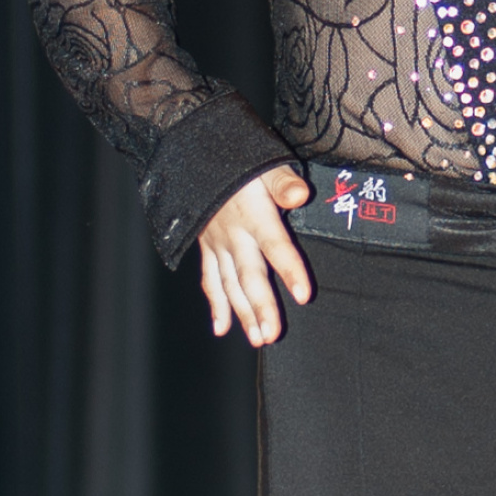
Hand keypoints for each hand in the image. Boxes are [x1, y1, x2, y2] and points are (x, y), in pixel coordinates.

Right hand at [197, 167, 313, 346]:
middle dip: (261, 307)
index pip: (276, 246)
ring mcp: (217, 245)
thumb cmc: (234, 161)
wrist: (192, 156)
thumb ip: (282, 181)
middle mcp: (234, 235)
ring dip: (242, 313)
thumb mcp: (262, 163)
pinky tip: (222, 328)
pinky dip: (216, 304)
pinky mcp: (206, 248)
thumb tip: (301, 194)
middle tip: (272, 335)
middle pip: (249, 276)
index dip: (290, 270)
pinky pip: (210, 280)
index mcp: (254, 216)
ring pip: (230, 285)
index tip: (303, 295)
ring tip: (257, 339)